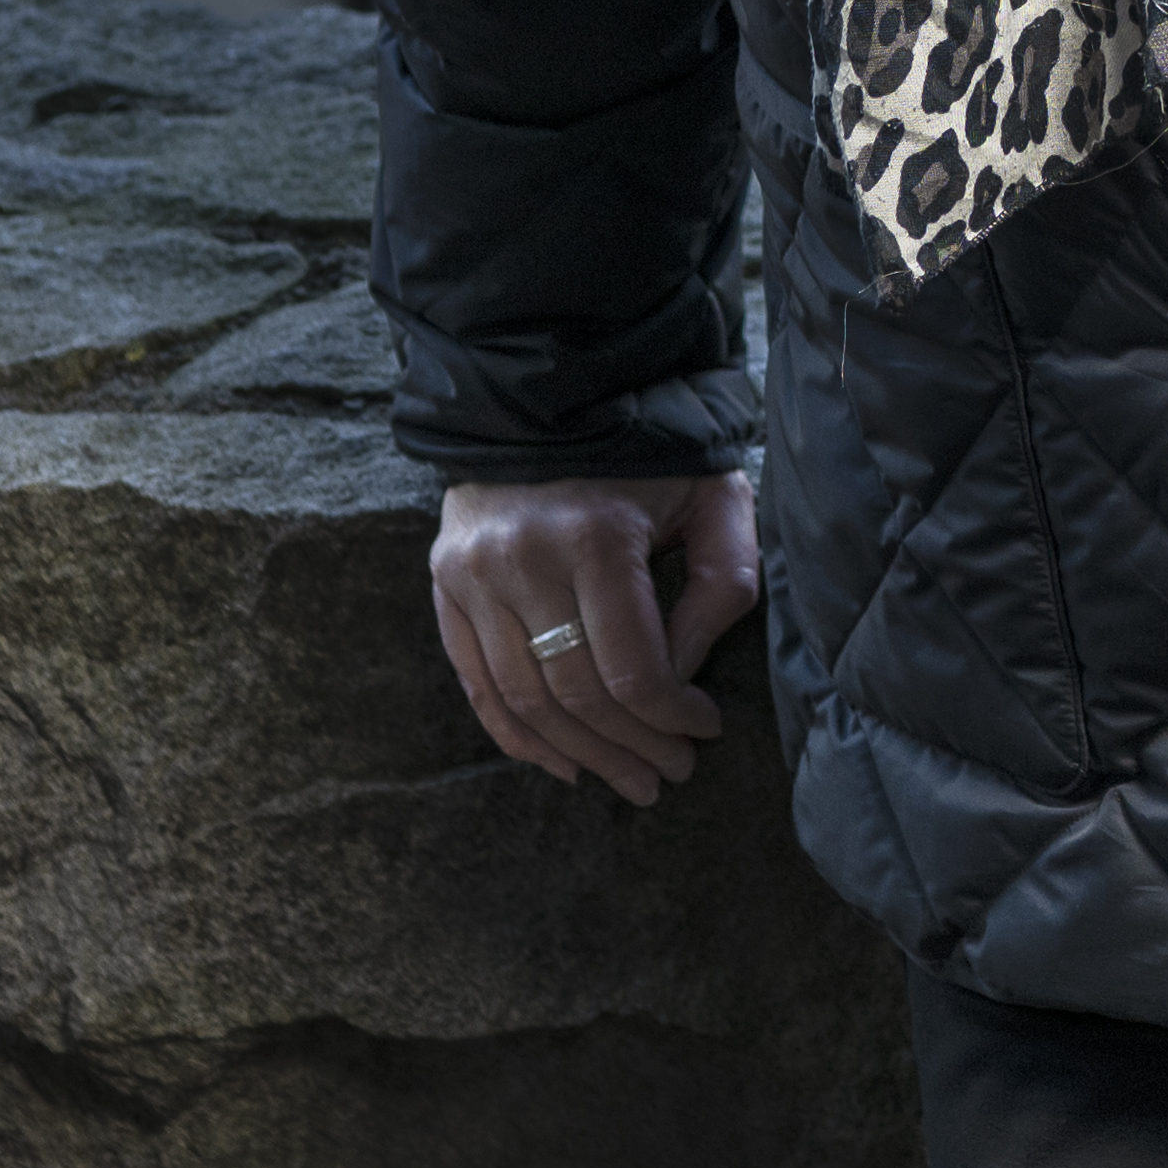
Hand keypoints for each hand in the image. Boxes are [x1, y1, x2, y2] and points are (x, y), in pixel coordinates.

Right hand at [429, 472, 759, 807]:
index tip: (704, 732)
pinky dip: (516, 734)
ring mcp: (474, 572)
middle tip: (665, 777)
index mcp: (597, 537)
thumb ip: (722, 586)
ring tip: (622, 779)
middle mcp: (524, 558)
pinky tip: (560, 762)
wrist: (553, 388)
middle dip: (631, 749)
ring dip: (578, 754)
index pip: (634, 672)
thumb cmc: (653, 450)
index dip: (673, 719)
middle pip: (577, 696)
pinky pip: (476, 682)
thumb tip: (686, 674)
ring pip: (525, 700)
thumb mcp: (715, 500)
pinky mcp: (444, 579)